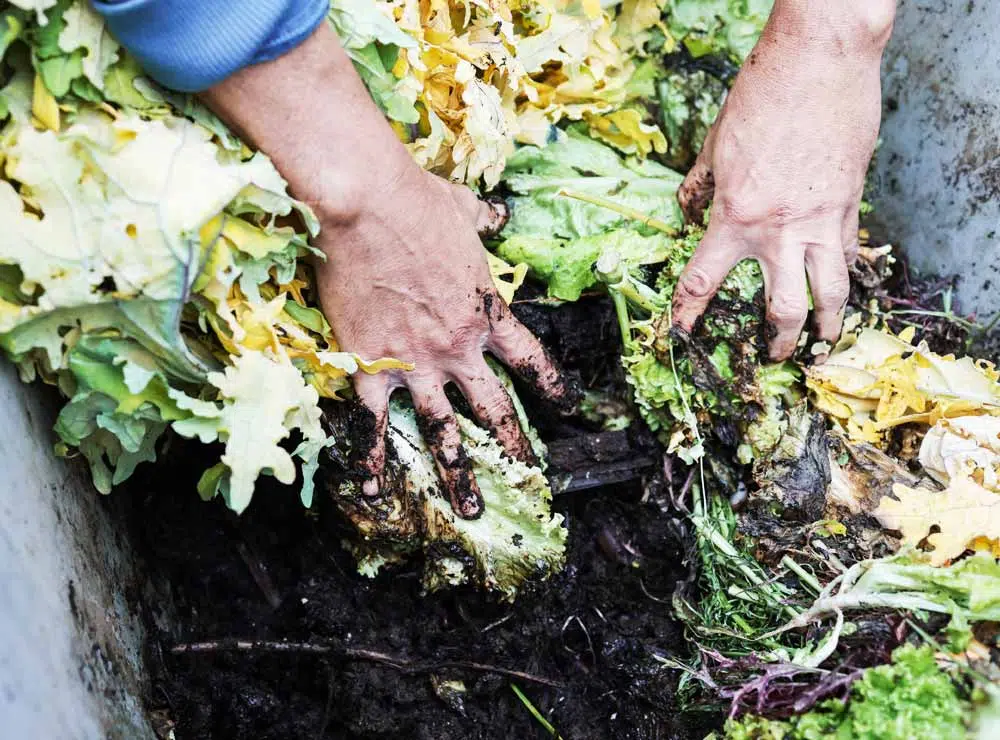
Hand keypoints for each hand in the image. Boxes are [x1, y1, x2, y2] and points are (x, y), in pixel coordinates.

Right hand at [202, 24, 573, 518]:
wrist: (369, 205)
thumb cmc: (416, 200)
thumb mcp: (464, 210)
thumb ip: (485, 222)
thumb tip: (499, 213)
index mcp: (487, 310)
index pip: (530, 359)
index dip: (551, 384)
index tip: (566, 406)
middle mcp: (459, 348)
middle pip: (496, 408)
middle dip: (515, 446)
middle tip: (530, 477)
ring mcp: (416, 363)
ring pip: (445, 431)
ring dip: (458, 474)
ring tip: (471, 509)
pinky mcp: (371, 367)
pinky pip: (374, 424)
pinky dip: (374, 459)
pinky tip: (376, 489)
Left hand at [672, 0, 895, 359]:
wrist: (820, 62)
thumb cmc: (762, 97)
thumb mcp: (717, 144)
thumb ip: (700, 186)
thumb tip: (685, 209)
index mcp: (734, 218)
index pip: (703, 282)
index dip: (687, 314)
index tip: (679, 335)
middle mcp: (778, 231)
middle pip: (780, 307)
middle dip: (775, 341)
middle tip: (772, 358)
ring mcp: (820, 222)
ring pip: (829, 294)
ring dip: (826, 327)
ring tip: (822, 347)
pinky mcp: (848, 205)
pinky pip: (848, 255)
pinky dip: (845, 277)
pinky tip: (843, 291)